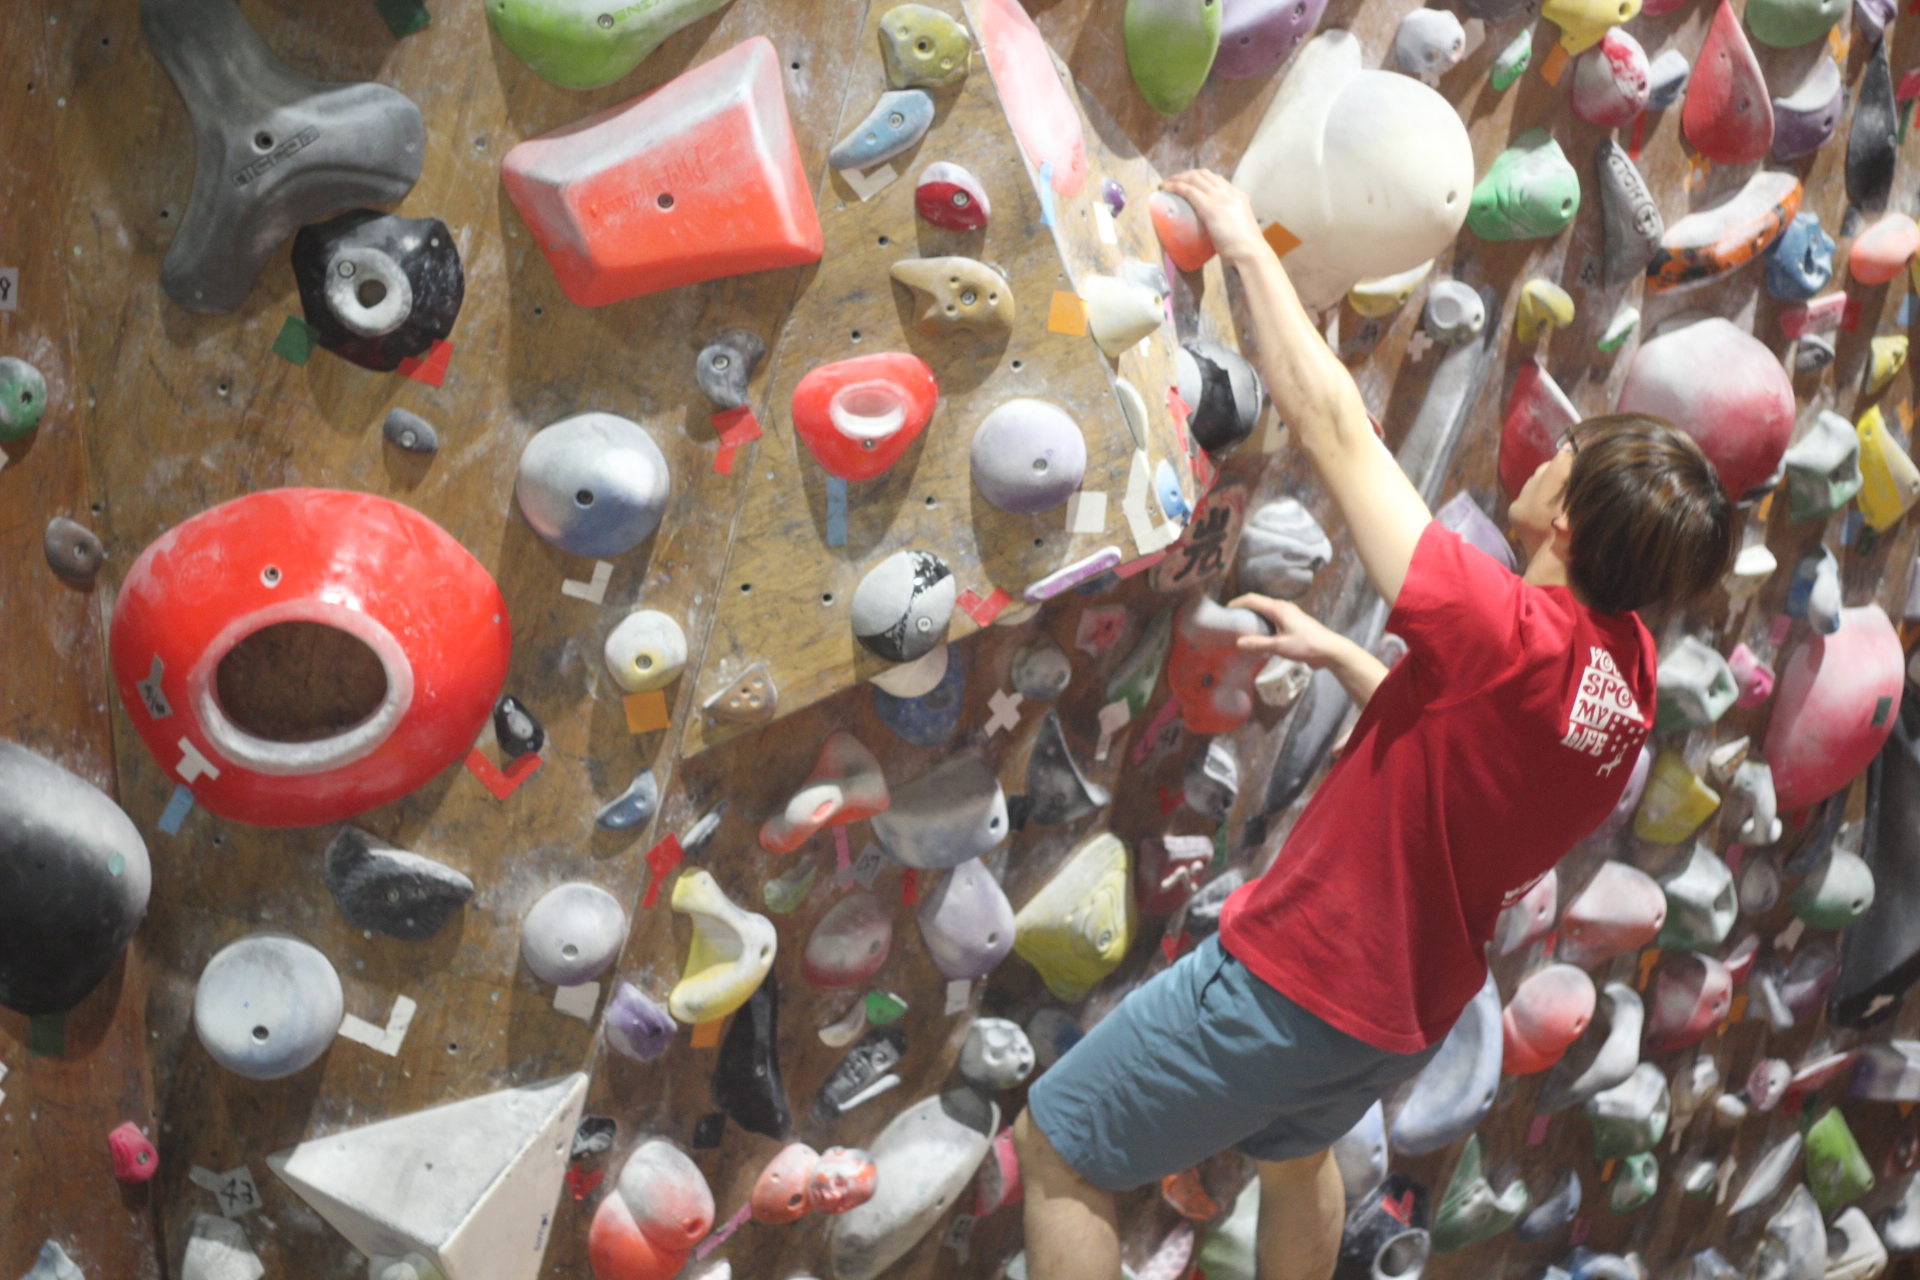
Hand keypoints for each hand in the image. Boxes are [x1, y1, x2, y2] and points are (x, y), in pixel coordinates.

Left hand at [1164, 170, 1268, 265]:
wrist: (1250, 252)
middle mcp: (1229, 192)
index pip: (1217, 180)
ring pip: (1195, 179)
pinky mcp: (1209, 207)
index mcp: (1238, 196)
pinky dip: (1175, 187)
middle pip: (1204, 174)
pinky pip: (1189, 191)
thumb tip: (1217, 229)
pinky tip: (1165, 188)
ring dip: (1178, 178)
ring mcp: (1220, 198)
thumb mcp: (1237, 228)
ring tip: (1166, 183)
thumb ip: (1228, 222)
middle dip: (1186, 175)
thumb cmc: (1244, 248)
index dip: (1200, 179)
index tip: (1188, 183)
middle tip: (1173, 181)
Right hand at [1228, 594, 1346, 667]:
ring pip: (1266, 610)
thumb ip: (1259, 644)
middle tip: (1231, 620)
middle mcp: (1283, 607)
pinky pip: (1273, 617)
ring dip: (1254, 615)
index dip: (1237, 603)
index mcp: (1278, 609)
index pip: (1252, 599)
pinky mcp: (1293, 622)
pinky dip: (1263, 621)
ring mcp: (1289, 614)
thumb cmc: (1306, 645)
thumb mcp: (1280, 647)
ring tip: (1241, 626)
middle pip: (1258, 603)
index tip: (1224, 610)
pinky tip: (1260, 634)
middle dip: (1243, 608)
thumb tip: (1238, 642)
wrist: (1330, 650)